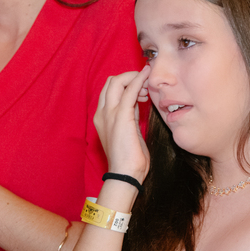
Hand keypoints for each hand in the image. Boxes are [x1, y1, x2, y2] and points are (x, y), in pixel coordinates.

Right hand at [94, 67, 150, 183]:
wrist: (126, 174)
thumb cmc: (129, 157)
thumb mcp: (128, 130)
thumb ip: (129, 114)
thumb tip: (137, 100)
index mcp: (102, 117)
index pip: (109, 89)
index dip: (126, 83)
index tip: (142, 89)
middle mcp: (102, 113)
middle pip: (111, 81)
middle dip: (129, 77)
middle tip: (146, 86)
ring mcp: (109, 114)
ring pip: (117, 82)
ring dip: (135, 78)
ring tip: (148, 88)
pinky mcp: (120, 116)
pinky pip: (129, 91)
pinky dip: (138, 80)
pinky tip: (147, 76)